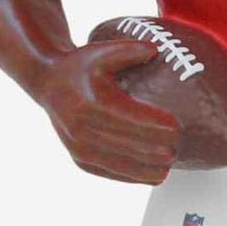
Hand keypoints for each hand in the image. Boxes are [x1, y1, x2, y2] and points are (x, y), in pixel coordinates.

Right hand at [33, 36, 178, 184]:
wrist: (48, 84)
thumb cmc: (80, 67)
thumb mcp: (101, 51)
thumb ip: (130, 50)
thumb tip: (155, 50)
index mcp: (93, 103)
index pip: (136, 121)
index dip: (160, 127)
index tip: (177, 127)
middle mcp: (84, 129)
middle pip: (135, 147)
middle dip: (160, 149)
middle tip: (178, 145)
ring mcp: (80, 149)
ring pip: (126, 167)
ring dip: (152, 167)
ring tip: (169, 162)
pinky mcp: (81, 161)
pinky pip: (114, 174)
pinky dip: (136, 176)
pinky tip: (153, 173)